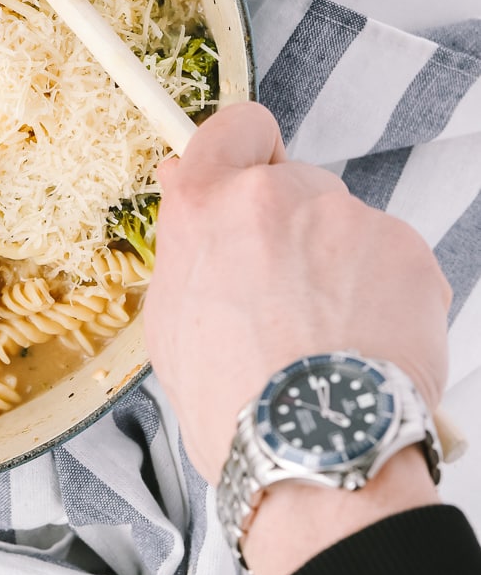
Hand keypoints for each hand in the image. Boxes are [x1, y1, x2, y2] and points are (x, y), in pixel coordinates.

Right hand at [143, 103, 450, 489]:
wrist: (312, 447)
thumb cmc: (232, 401)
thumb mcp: (170, 319)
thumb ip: (187, 241)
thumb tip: (187, 183)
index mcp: (208, 205)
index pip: (234, 127)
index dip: (245, 148)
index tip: (251, 174)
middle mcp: (274, 196)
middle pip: (295, 187)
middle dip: (295, 231)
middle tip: (287, 301)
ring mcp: (346, 218)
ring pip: (345, 230)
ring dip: (341, 268)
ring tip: (328, 339)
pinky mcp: (405, 249)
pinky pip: (393, 262)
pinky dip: (385, 297)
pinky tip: (365, 346)